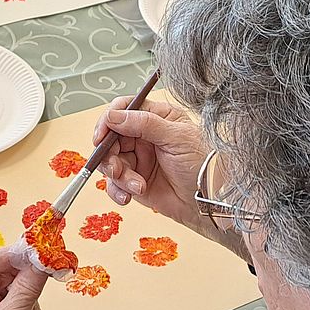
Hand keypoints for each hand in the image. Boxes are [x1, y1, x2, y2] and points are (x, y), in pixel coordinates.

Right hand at [93, 96, 207, 228]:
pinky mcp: (133, 181)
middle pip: (110, 138)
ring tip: (136, 185)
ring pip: (110, 162)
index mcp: (155, 118)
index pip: (124, 110)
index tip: (101, 135)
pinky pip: (114, 184)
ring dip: (118, 176)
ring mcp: (137, 159)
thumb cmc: (201, 163)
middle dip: (109, 154)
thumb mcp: (176, 137)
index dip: (108, 120)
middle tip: (116, 168)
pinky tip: (130, 195)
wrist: (208, 199)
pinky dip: (117, 190)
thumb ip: (144, 124)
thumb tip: (114, 116)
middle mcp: (143, 137)